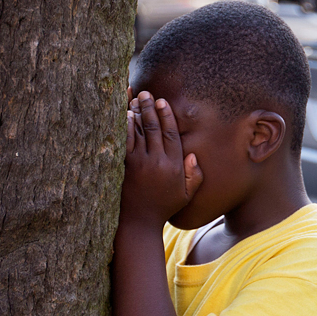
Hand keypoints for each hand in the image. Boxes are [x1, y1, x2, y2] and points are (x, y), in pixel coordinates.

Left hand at [120, 91, 202, 229]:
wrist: (139, 222)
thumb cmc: (164, 207)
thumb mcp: (186, 195)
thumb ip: (194, 176)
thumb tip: (192, 154)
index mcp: (174, 166)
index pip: (171, 134)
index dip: (166, 116)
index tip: (162, 102)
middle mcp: (157, 162)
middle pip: (154, 128)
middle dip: (150, 108)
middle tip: (146, 93)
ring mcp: (139, 163)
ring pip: (138, 131)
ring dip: (136, 112)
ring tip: (134, 97)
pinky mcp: (124, 166)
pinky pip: (124, 141)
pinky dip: (124, 126)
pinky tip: (122, 114)